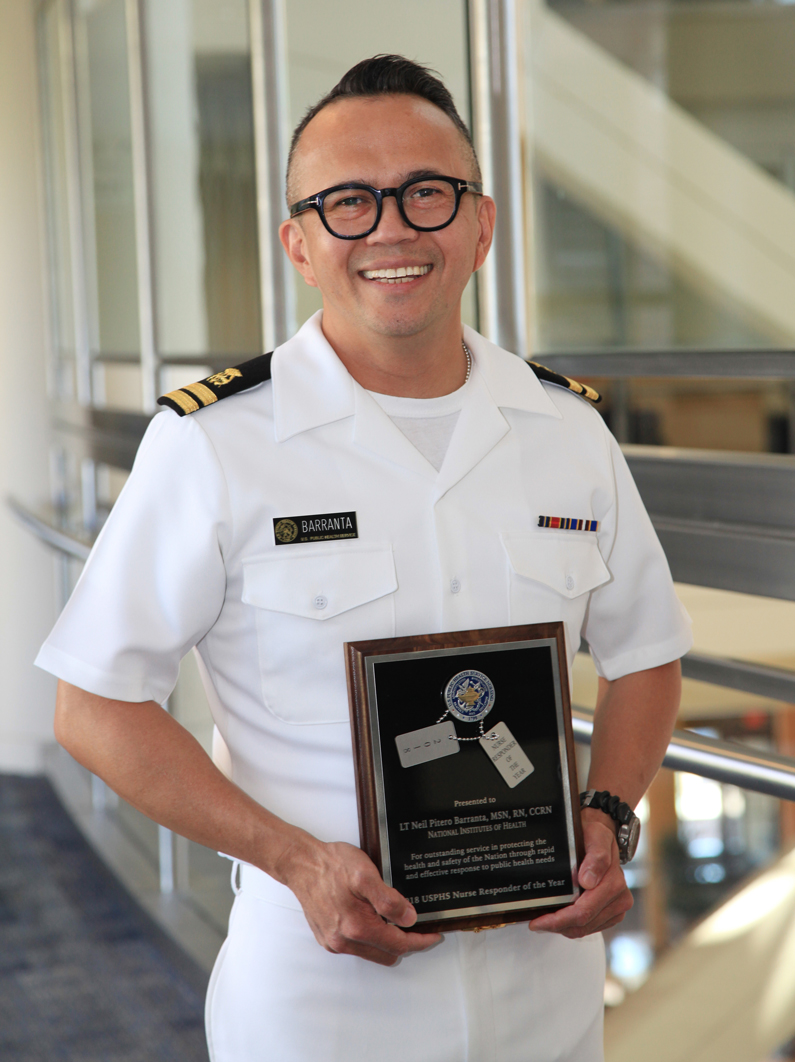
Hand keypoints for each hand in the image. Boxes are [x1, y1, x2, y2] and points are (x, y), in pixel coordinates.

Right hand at [277, 838, 441, 965]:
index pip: (398, 945)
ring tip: (395, 921)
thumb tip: (409, 919)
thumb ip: (389, 900)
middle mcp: (344, 940)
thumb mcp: (366, 875)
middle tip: (417, 926)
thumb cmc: (331, 866)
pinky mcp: (328, 938)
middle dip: (406, 943)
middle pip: (387, 954)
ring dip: (387, 942)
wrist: (302, 864)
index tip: (432, 935)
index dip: (420, 941)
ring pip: (372, 952)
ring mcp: (334, 942)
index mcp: (357, 927)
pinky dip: (371, 939)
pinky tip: (373, 920)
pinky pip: (357, 947)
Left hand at [527, 817, 632, 937]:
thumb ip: (596, 857)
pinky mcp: (612, 913)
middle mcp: (619, 898)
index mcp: (614, 883)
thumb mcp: (596, 836)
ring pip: (585, 929)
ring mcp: (616, 908)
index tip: (539, 921)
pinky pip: (590, 927)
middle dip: (557, 926)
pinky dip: (572, 925)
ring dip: (564, 927)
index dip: (559, 920)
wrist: (603, 835)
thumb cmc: (596, 834)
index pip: (584, 911)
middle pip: (583, 924)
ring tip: (544, 920)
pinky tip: (560, 916)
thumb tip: (588, 881)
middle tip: (536, 923)